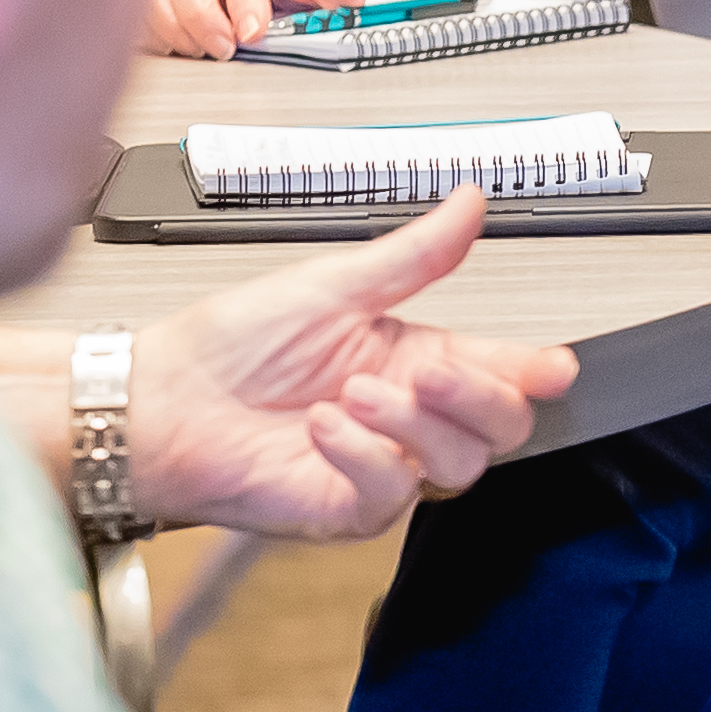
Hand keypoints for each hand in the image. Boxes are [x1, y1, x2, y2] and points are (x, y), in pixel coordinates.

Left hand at [129, 190, 578, 539]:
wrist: (160, 403)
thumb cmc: (229, 345)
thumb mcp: (331, 283)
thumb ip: (415, 254)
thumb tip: (469, 202)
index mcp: (416, 359)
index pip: (505, 371)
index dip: (537, 371)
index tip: (551, 365)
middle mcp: (409, 417)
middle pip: (503, 427)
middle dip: (482, 395)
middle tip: (431, 367)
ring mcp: (384, 466)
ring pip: (461, 464)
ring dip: (413, 422)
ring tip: (354, 392)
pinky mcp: (348, 508)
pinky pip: (394, 494)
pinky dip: (367, 456)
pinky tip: (325, 427)